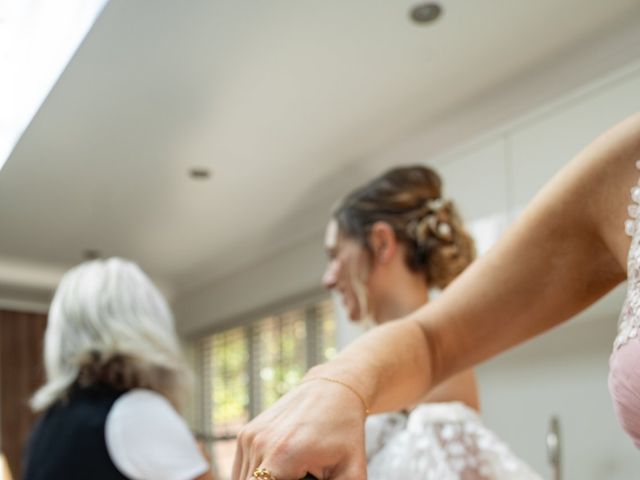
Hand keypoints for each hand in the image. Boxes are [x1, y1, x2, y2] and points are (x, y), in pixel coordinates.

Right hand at [232, 376, 367, 479]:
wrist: (332, 391)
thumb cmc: (345, 433)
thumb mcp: (352, 472)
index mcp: (284, 456)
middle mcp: (260, 444)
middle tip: (299, 478)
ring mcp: (249, 436)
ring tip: (293, 474)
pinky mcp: (246, 433)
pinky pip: (241, 471)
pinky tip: (277, 475)